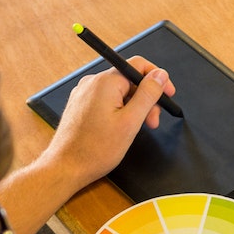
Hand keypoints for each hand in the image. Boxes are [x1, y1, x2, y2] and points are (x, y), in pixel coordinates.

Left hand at [44, 56, 175, 187]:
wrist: (66, 167)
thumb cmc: (94, 150)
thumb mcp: (131, 122)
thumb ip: (148, 95)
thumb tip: (160, 75)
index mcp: (105, 82)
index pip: (138, 65)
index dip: (158, 79)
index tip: (167, 93)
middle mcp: (92, 82)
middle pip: (129, 80)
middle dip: (146, 98)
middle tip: (152, 121)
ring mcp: (84, 93)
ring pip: (118, 91)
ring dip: (133, 106)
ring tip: (137, 128)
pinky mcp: (81, 104)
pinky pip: (106, 99)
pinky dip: (119, 110)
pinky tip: (120, 128)